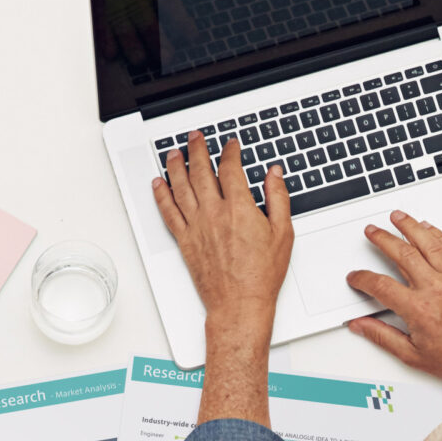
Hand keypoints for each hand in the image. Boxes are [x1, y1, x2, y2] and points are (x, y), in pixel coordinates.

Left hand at [151, 132, 291, 326]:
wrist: (240, 303)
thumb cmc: (261, 275)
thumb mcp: (283, 233)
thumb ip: (278, 198)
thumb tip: (274, 174)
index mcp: (240, 209)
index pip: (230, 169)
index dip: (229, 152)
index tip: (230, 145)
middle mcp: (214, 214)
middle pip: (201, 172)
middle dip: (198, 149)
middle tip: (195, 137)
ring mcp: (197, 226)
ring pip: (181, 187)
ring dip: (176, 166)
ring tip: (175, 152)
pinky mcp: (185, 241)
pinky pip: (169, 212)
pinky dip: (161, 195)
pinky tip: (158, 184)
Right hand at [342, 210, 441, 396]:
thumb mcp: (412, 355)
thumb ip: (382, 336)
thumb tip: (362, 326)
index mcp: (418, 308)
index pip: (381, 285)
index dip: (363, 279)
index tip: (357, 277)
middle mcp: (436, 288)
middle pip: (403, 254)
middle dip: (383, 239)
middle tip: (372, 231)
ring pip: (428, 243)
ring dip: (411, 227)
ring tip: (399, 217)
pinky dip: (439, 235)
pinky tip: (430, 229)